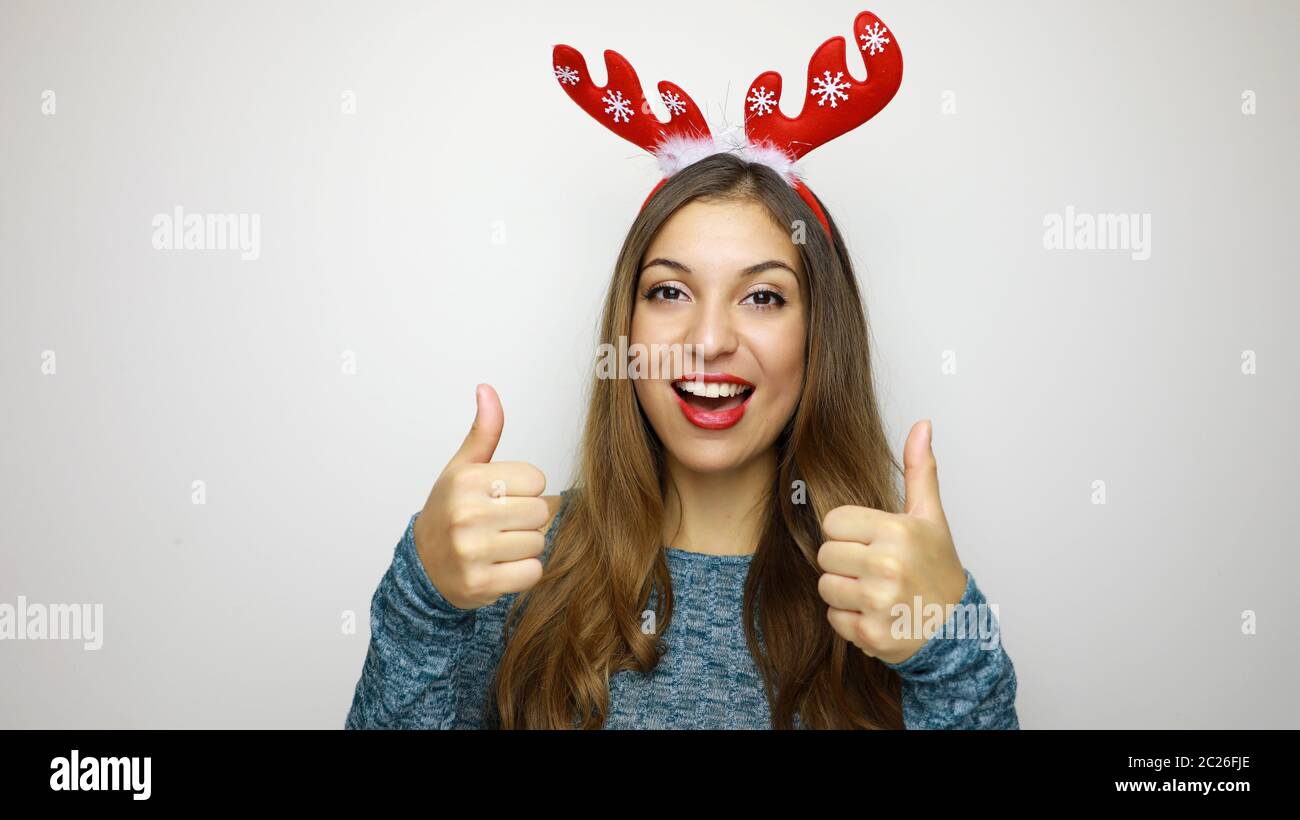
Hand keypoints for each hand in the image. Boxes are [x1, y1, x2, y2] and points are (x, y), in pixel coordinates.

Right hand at [413, 383, 551, 609]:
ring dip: (525, 546)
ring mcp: (472, 551)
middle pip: (541, 512)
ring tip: (499, 545)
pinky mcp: (480, 584)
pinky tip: (500, 566)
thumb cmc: (449, 511)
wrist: (423, 567)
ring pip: (538, 543)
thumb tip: (487, 389)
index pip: (537, 479)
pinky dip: (522, 572)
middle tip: (502, 524)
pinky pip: (531, 572)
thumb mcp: (462, 468)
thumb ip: (484, 431)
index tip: (504, 497)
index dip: (526, 489)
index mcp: (467, 481)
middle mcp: (467, 514)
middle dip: (528, 519)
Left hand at [817, 420, 966, 664]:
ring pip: (825, 587)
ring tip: (874, 592)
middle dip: (844, 562)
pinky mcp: (870, 634)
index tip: (871, 543)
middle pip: (825, 555)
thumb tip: (922, 424)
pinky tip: (876, 614)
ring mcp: (878, 602)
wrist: (955, 629)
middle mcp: (886, 565)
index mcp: (896, 531)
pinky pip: (833, 617)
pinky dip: (849, 619)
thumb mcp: (930, 518)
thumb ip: (920, 470)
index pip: (832, 522)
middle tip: (874, 570)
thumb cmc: (938, 569)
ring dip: (844, 592)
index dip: (848, 533)